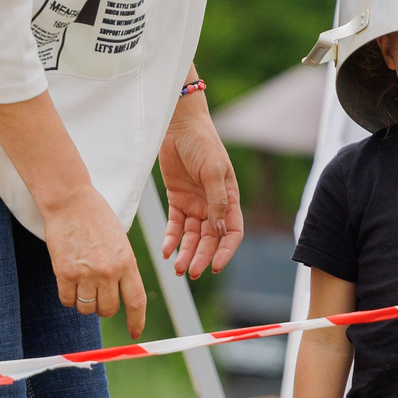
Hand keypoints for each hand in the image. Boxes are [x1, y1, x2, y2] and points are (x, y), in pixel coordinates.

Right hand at [40, 186, 146, 339]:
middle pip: (108, 309)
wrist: (71, 201)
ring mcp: (87, 273)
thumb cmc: (96, 218)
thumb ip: (122, 267)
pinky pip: (67, 300)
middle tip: (96, 295)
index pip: (136, 301)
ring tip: (81, 284)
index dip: (137, 321)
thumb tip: (118, 293)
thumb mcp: (120, 242)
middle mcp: (109, 271)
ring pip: (86, 308)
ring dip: (84, 303)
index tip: (135, 332)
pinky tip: (68, 282)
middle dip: (102, 308)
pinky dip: (67, 297)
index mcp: (127, 263)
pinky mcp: (65, 273)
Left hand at [158, 93, 243, 277]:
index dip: (225, 251)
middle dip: (202, 257)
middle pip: (210, 239)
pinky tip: (166, 251)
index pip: (231, 233)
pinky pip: (175, 225)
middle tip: (191, 273)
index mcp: (230, 199)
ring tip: (177, 269)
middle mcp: (213, 205)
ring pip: (192, 236)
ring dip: (186, 253)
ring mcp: (195, 204)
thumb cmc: (202, 143)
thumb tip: (218, 230)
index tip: (215, 266)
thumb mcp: (213, 170)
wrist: (178, 125)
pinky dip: (171, 239)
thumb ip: (216, 200)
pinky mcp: (177, 199)